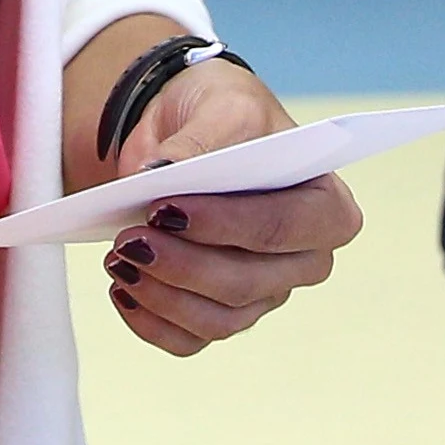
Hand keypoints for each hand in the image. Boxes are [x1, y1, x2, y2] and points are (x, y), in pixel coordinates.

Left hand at [100, 56, 361, 357]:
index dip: (228, 225)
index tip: (167, 208)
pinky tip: (122, 287)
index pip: (286, 228)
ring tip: (119, 256)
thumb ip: (202, 138)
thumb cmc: (220, 115)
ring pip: (217, 319)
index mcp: (324, 204)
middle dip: (183, 264)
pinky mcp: (220, 314)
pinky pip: (187, 339)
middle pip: (247, 283)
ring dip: (160, 294)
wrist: (181, 133)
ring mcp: (262, 293)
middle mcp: (302, 259)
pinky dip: (148, 319)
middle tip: (130, 236)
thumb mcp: (221, 105)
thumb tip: (162, 173)